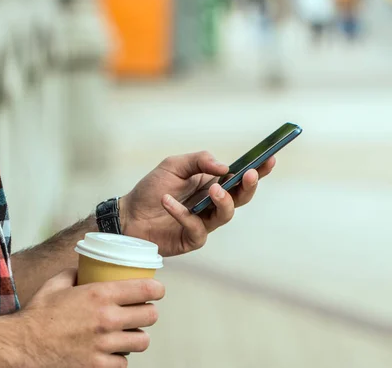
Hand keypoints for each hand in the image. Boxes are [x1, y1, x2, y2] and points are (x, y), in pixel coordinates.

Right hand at [16, 269, 164, 367]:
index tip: (157, 290)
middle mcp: (107, 319)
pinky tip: (111, 352)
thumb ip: (74, 273)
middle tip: (141, 312)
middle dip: (148, 313)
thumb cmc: (38, 315)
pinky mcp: (98, 366)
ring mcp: (104, 345)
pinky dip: (119, 358)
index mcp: (99, 295)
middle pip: (150, 316)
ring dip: (137, 336)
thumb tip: (83, 268)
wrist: (22, 346)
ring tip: (128, 334)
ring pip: (142, 341)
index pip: (145, 290)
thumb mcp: (55, 284)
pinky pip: (124, 362)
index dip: (156, 289)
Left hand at [120, 151, 275, 255]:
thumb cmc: (151, 188)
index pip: (240, 177)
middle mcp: (212, 203)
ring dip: (223, 201)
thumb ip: (199, 161)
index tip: (270, 158)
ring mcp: (204, 222)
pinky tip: (167, 201)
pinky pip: (195, 227)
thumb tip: (224, 167)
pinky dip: (182, 213)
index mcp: (212, 183)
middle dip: (248, 186)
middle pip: (241, 198)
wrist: (128, 214)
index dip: (258, 170)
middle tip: (248, 175)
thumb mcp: (174, 165)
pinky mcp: (191, 238)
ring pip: (226, 214)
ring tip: (212, 190)